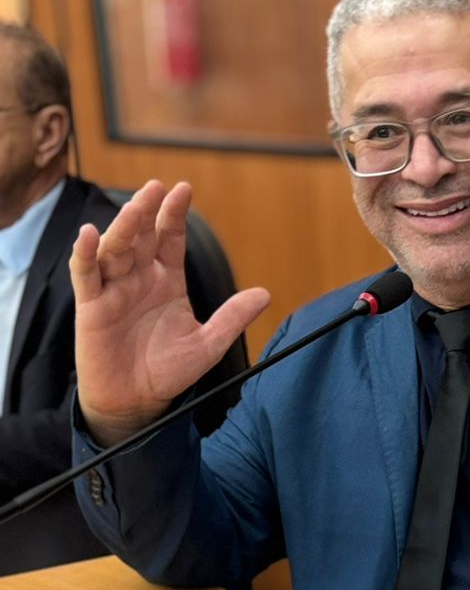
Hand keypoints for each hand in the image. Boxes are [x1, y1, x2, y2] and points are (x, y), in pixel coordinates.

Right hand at [72, 179, 270, 445]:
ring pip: (115, 249)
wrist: (137, 402)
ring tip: (134, 207)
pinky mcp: (92, 306)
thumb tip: (265, 294)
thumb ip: (233, 318)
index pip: (170, 238)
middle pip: (142, 236)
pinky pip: (85, 274)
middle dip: (148, 211)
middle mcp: (139, 279)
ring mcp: (114, 289)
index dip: (175, 214)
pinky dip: (85, 254)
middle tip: (157, 187)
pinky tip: (89, 235)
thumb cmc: (167, 372)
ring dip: (123, 227)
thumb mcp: (208, 344)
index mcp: (167, 281)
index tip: (184, 189)